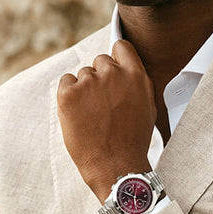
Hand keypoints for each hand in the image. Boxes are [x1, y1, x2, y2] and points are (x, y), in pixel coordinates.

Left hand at [56, 40, 156, 201]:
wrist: (115, 166)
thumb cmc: (132, 141)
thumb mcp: (147, 107)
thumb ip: (136, 83)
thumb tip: (125, 68)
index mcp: (135, 76)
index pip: (121, 47)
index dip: (116, 59)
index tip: (113, 72)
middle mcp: (112, 74)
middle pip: (100, 61)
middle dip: (100, 78)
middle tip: (103, 104)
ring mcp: (89, 83)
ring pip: (82, 74)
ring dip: (85, 90)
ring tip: (93, 116)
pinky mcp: (68, 94)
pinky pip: (65, 82)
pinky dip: (69, 96)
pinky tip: (79, 115)